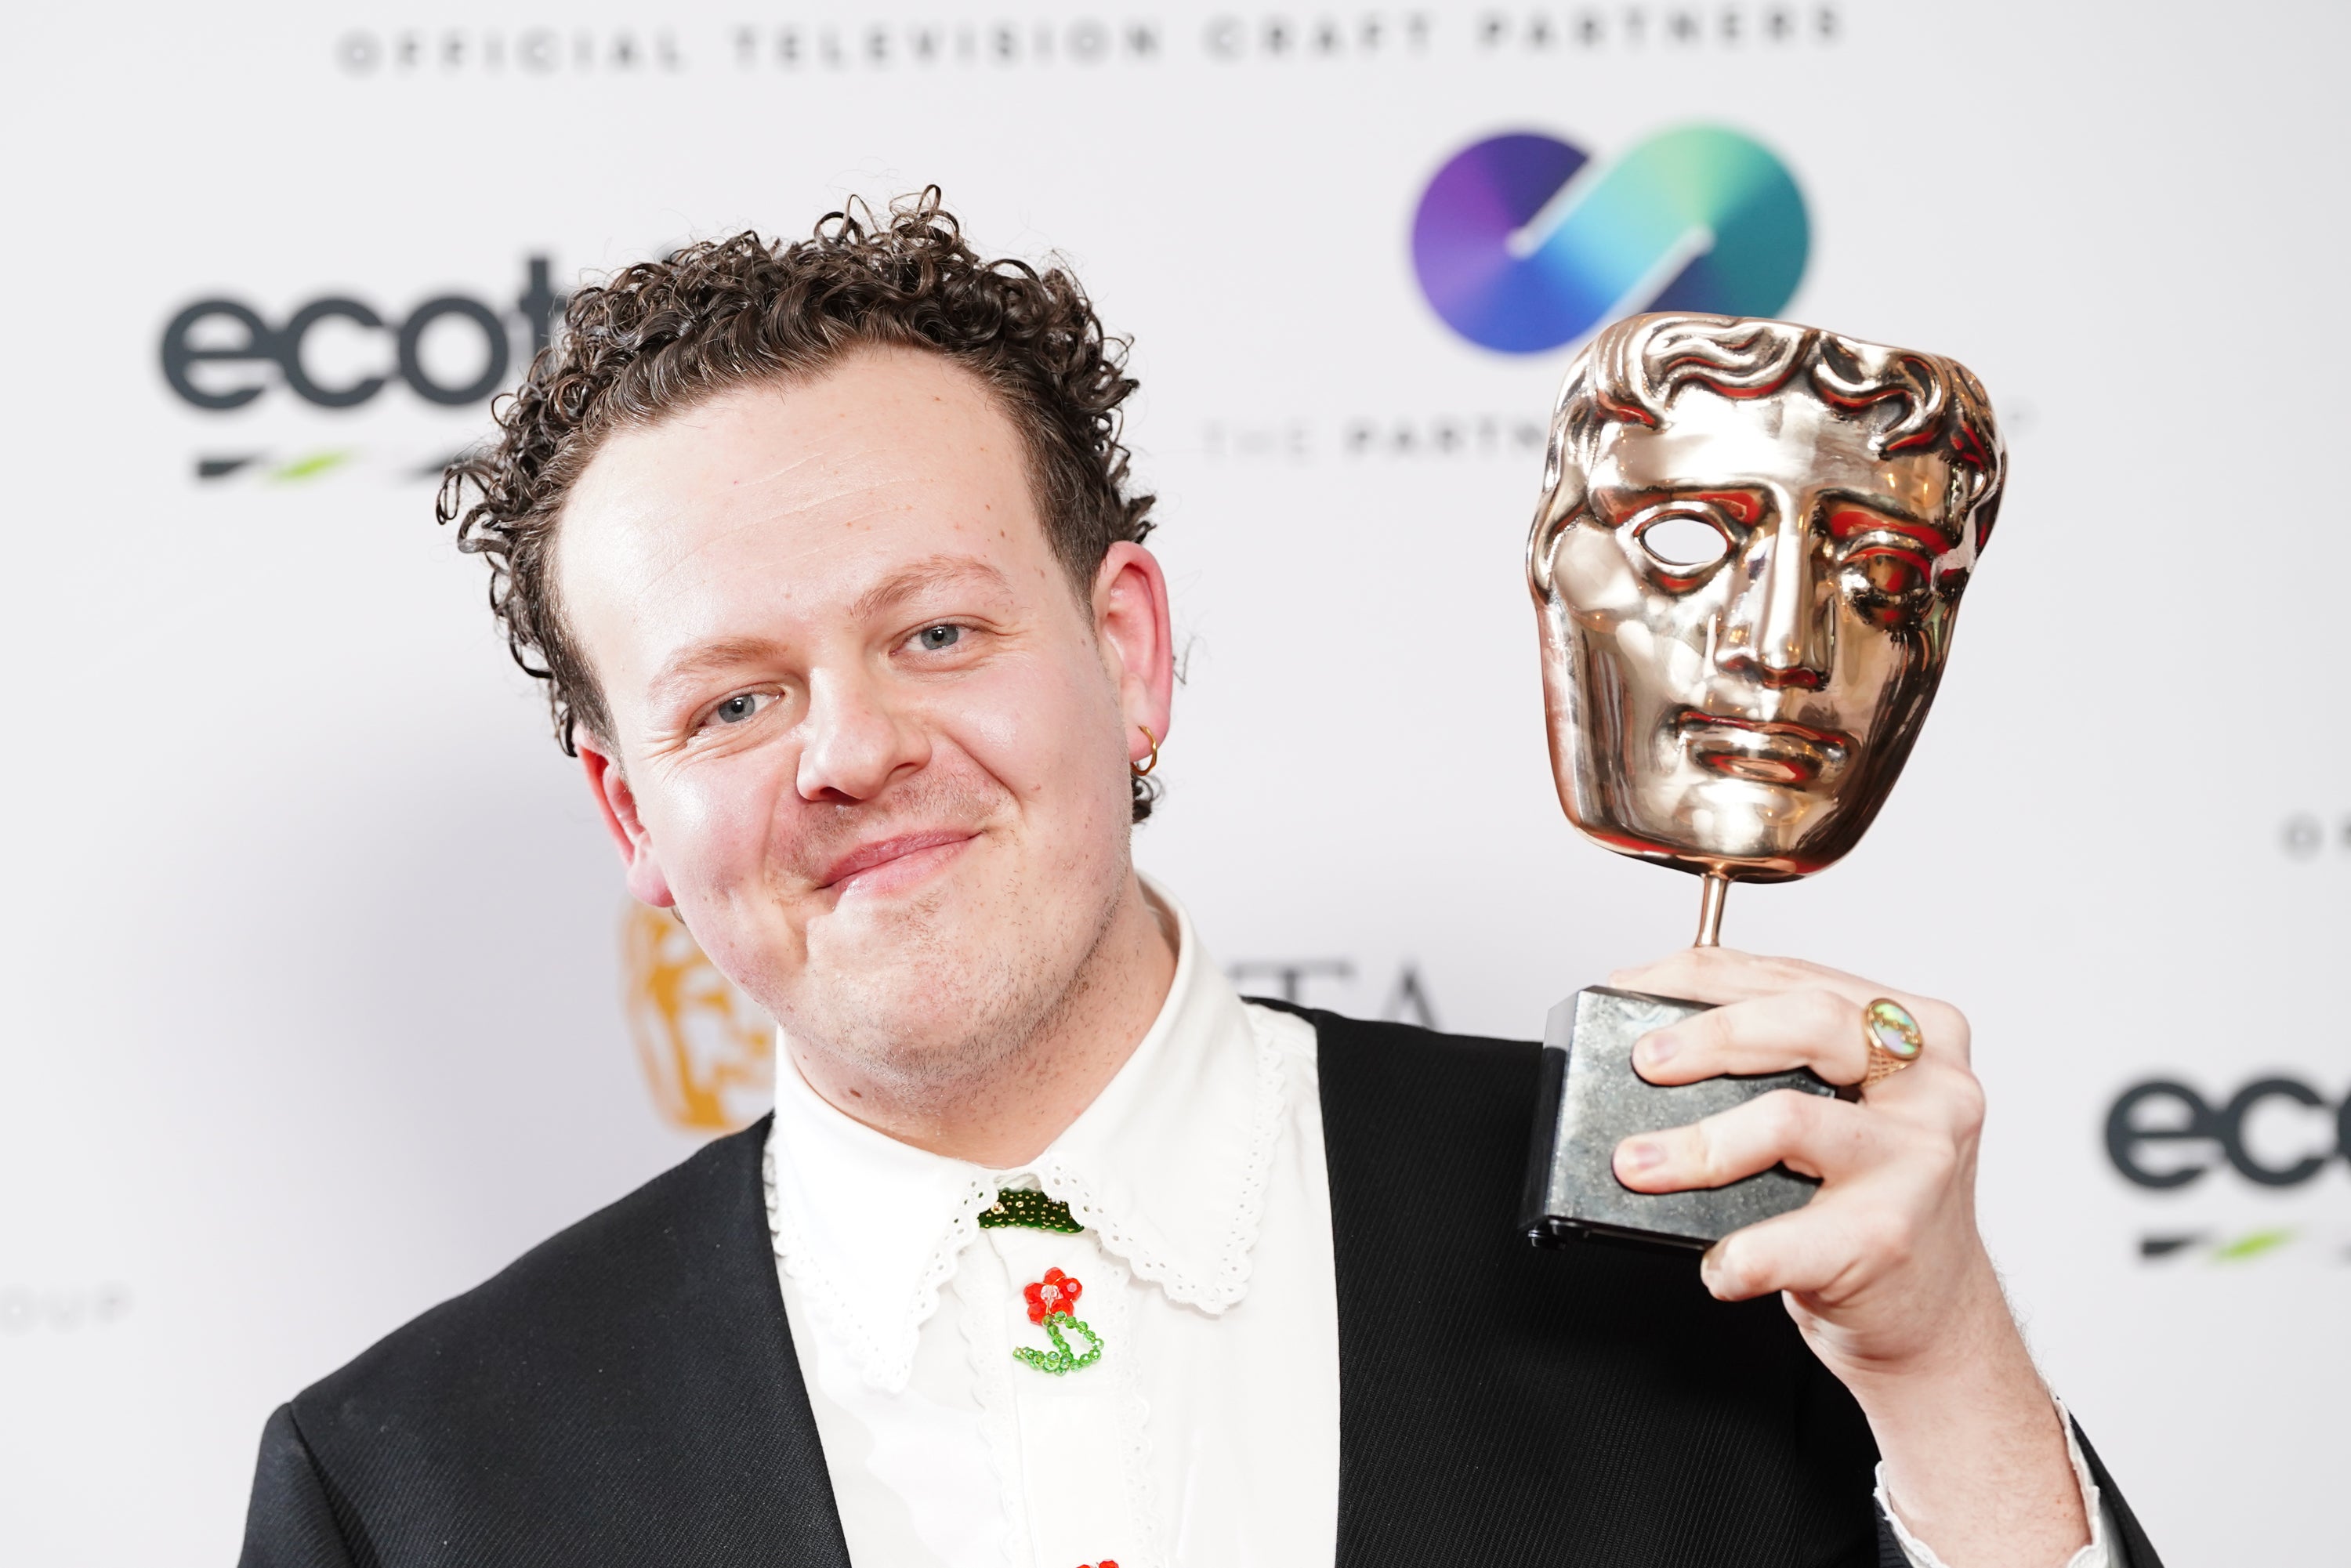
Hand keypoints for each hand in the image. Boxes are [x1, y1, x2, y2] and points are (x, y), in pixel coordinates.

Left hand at [1606, 945, 1985, 1367]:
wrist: (1933, 1306)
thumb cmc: (1872, 1193)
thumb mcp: (1845, 1102)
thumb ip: (1780, 1053)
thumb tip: (1651, 1022)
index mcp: (1918, 1029)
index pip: (1796, 975)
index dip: (1702, 976)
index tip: (1631, 989)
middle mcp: (1932, 1085)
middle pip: (1809, 1022)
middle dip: (1710, 1036)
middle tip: (1644, 1062)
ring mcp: (1918, 1159)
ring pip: (1789, 1118)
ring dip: (1698, 1145)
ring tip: (1640, 1166)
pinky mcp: (1891, 1234)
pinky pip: (1792, 1235)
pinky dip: (1740, 1252)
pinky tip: (1718, 1261)